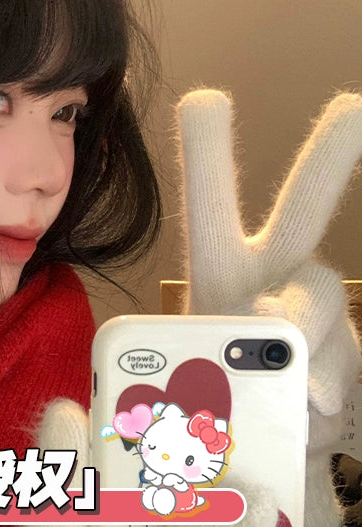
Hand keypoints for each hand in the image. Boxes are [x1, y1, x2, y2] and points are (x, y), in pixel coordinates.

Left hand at [177, 89, 361, 526]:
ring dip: (302, 332)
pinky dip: (322, 384)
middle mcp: (276, 274)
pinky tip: (306, 407)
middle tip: (356, 108)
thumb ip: (206, 364)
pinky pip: (341, 361)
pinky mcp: (348, 355)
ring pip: (324, 297)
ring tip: (282, 376)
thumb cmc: (207, 378)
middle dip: (329, 157)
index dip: (209, 153)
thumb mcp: (181, 363)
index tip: (206, 98)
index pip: (211, 201)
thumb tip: (292, 381)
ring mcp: (316, 313)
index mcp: (221, 264)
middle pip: (305, 207)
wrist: (264, 428)